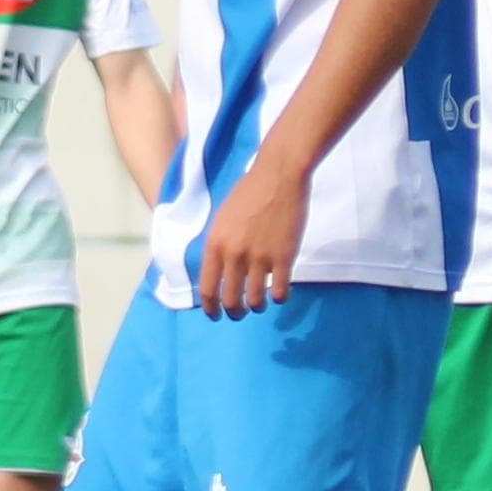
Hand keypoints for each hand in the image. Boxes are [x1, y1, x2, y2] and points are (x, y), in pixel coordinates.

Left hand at [192, 155, 311, 316]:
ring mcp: (259, 257)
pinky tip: (280, 294)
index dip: (210, 307)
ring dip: (257, 307)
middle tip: (239, 315)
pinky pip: (280, 291)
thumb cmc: (249, 192)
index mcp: (215, 244)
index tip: (215, 315)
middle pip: (230, 299)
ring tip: (260, 305)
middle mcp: (234, 255)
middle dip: (234, 313)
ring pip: (255, 300)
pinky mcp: (284, 257)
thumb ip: (219, 244)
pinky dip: (280, 298)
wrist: (278, 175)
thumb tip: (219, 269)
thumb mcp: (222, 218)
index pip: (207, 288)